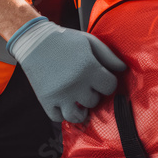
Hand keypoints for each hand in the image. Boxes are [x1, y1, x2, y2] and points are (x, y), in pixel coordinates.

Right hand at [7, 17, 126, 122]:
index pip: (110, 87)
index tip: (102, 79)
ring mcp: (59, 94)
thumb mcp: (89, 41)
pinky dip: (62, 114)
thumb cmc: (65, 40)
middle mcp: (75, 84)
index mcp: (88, 68)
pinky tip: (65, 105)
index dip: (108, 83)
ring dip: (80, 111)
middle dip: (93, 94)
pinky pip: (57, 117)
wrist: (34, 41)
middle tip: (87, 86)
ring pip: (76, 116)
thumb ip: (108, 56)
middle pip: (93, 101)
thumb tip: (123, 68)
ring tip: (79, 103)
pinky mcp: (45, 100)